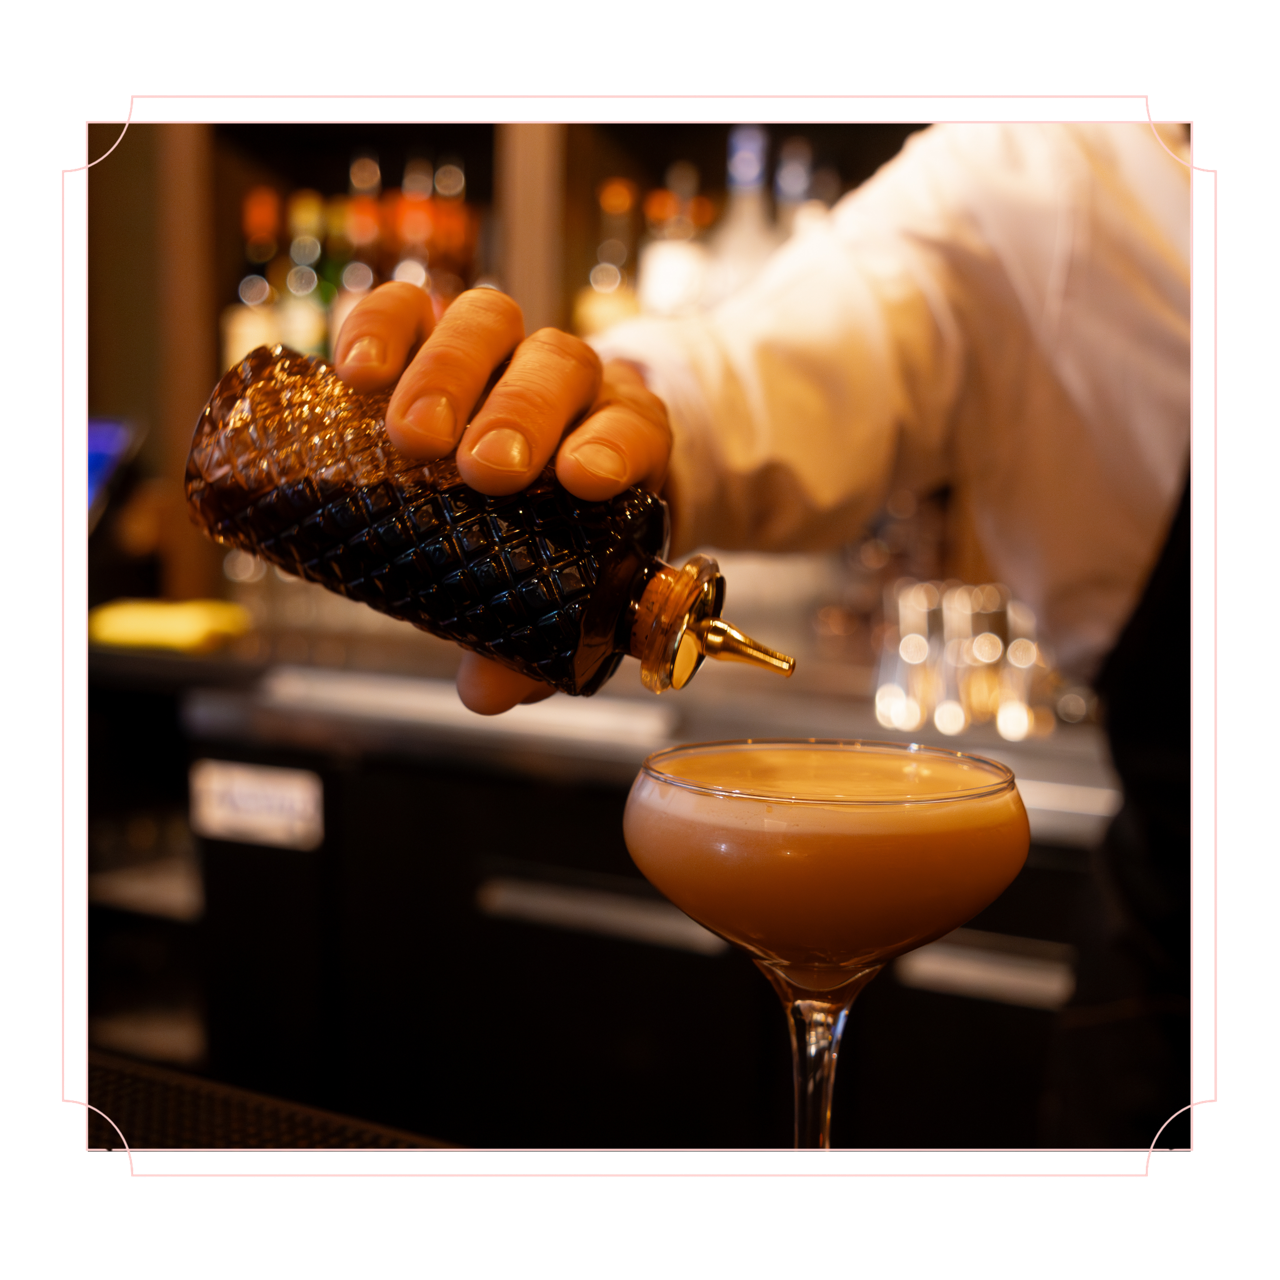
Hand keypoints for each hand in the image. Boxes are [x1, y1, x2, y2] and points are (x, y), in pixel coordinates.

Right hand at [333, 284, 672, 714]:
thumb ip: (529, 640)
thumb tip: (487, 693)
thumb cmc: (542, 535)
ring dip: (450, 371)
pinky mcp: (427, 330)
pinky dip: (381, 325)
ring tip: (410, 435)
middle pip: (558, 364)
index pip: (634, 422)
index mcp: (617, 436)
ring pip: (489, 320)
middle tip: (482, 469)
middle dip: (521, 413)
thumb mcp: (550, 588)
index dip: (614, 442)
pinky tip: (356, 371)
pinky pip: (408, 306)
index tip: (582, 479)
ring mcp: (498, 346)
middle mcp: (565, 381)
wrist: (512, 471)